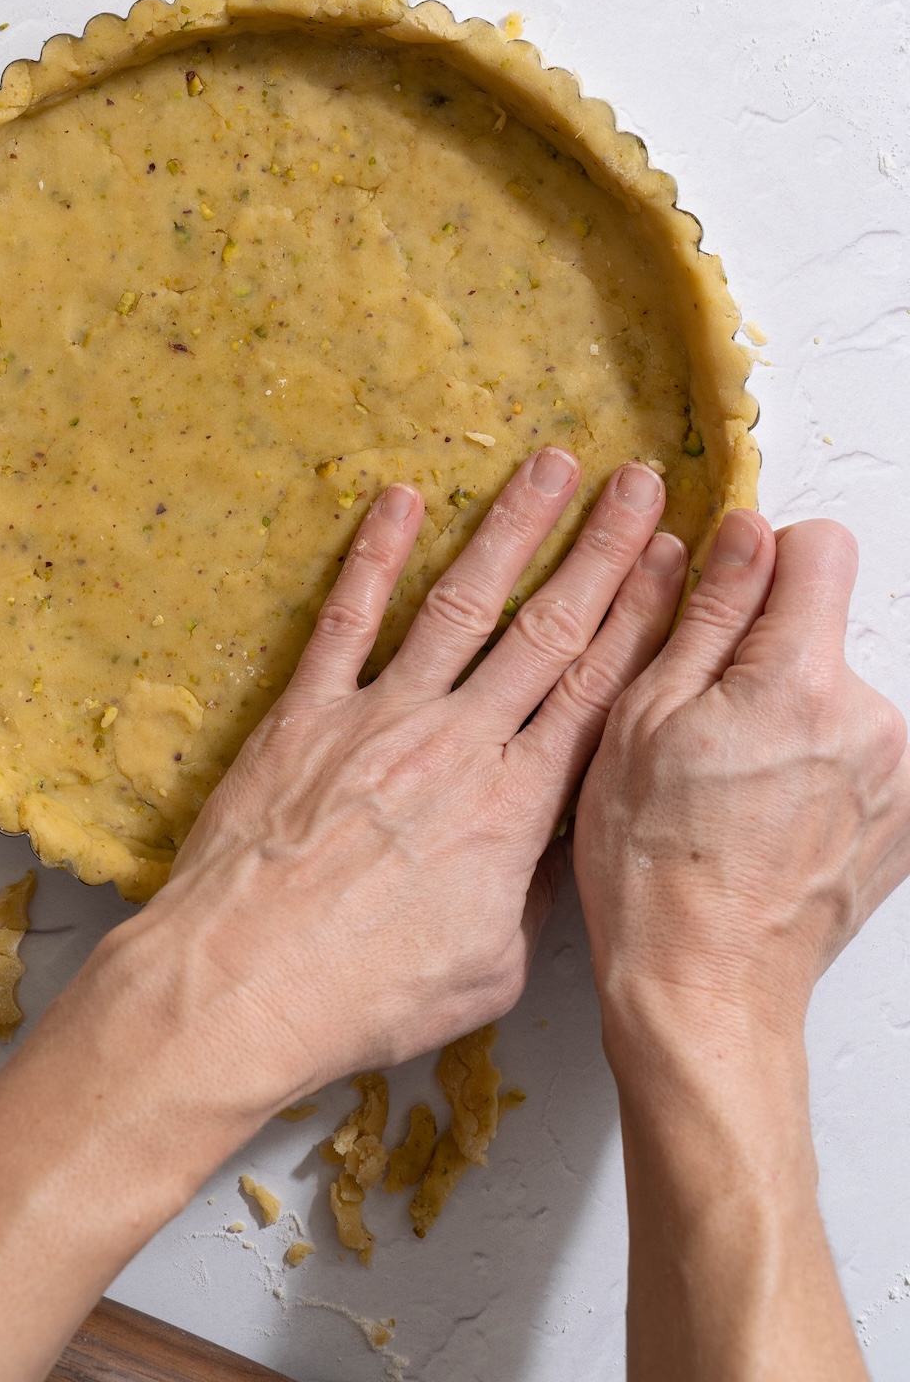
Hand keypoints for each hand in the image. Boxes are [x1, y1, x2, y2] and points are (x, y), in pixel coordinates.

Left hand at [132, 448, 687, 1100]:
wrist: (242, 983)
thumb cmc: (366, 994)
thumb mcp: (492, 966)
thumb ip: (533, 888)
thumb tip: (562, 838)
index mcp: (513, 806)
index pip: (595, 690)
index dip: (640, 619)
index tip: (673, 563)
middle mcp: (457, 744)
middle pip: (548, 629)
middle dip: (602, 551)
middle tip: (638, 486)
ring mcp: (378, 717)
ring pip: (463, 605)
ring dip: (511, 530)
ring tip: (550, 468)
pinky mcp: (305, 714)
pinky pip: (347, 619)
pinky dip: (374, 556)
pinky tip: (400, 501)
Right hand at [575, 512, 909, 1045]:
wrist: (706, 990)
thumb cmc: (654, 870)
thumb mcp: (642, 720)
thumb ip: (705, 616)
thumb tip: (740, 535)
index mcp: (799, 683)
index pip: (819, 548)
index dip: (762, 561)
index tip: (727, 604)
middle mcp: (873, 720)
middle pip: (824, 630)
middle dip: (766, 657)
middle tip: (704, 731)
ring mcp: (900, 775)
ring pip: (837, 695)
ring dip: (791, 717)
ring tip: (731, 786)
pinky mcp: (906, 819)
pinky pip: (859, 752)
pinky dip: (817, 767)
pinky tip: (764, 817)